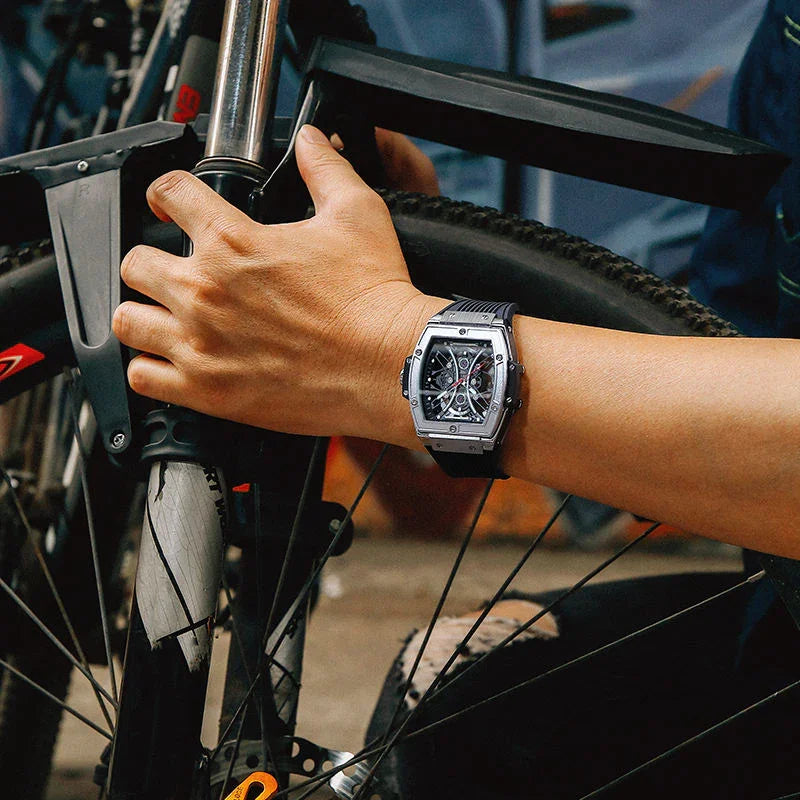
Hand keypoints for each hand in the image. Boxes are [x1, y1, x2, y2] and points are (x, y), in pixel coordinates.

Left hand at [112, 124, 440, 440]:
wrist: (390, 365)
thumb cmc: (373, 297)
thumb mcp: (357, 214)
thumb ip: (325, 169)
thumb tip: (311, 140)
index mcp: (233, 241)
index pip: (168, 193)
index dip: (167, 192)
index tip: (171, 204)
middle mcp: (205, 291)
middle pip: (134, 262)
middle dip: (152, 260)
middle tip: (177, 271)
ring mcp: (201, 344)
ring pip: (127, 321)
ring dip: (144, 314)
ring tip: (168, 318)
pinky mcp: (207, 392)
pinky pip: (142, 378)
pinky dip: (151, 369)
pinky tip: (174, 361)